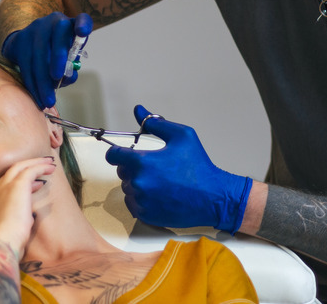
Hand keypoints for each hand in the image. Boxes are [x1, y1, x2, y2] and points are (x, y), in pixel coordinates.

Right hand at [0, 12, 92, 107]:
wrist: (27, 44)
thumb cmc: (55, 53)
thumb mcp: (68, 57)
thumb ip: (71, 66)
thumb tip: (69, 77)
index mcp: (72, 25)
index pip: (82, 19)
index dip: (83, 24)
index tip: (83, 32)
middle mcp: (55, 21)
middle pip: (58, 36)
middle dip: (57, 58)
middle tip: (57, 78)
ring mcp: (36, 28)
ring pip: (39, 53)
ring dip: (43, 79)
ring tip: (48, 101)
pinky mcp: (21, 39)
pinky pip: (25, 63)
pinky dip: (32, 82)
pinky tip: (36, 96)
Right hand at [0, 157, 56, 250]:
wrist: (1, 242)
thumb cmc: (5, 241)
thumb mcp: (5, 228)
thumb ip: (12, 218)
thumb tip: (27, 216)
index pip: (4, 185)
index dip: (19, 183)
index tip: (34, 185)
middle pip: (10, 172)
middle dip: (26, 167)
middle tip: (41, 166)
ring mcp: (4, 186)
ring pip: (20, 167)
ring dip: (35, 164)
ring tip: (49, 163)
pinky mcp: (17, 185)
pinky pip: (30, 170)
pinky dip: (40, 167)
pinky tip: (50, 168)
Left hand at [105, 105, 252, 233]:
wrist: (213, 197)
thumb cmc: (199, 166)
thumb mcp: (182, 136)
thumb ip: (156, 123)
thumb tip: (139, 111)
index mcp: (142, 162)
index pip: (113, 155)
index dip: (117, 152)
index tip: (123, 153)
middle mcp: (138, 183)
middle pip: (122, 172)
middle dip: (133, 167)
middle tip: (154, 167)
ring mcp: (141, 201)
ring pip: (128, 188)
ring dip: (138, 184)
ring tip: (159, 182)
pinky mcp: (146, 215)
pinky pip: (133, 204)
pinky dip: (142, 199)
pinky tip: (159, 195)